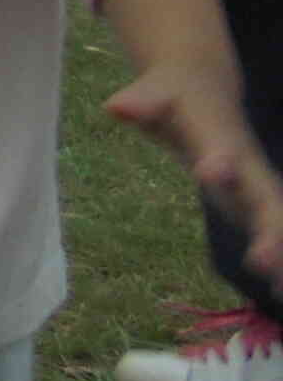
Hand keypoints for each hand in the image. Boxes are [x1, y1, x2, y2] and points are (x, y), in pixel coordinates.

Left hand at [106, 64, 282, 281]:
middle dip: (270, 230)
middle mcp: (247, 166)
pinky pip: (269, 232)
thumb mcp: (152, 92)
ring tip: (279, 292)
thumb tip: (115, 106)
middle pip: (266, 199)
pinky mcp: (251, 202)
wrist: (205, 87)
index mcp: (220, 137)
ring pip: (275, 222)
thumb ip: (139, 102)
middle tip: (260, 262)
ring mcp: (254, 187)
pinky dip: (277, 260)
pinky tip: (279, 293)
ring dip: (279, 254)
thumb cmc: (172, 93)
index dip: (220, 165)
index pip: (223, 151)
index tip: (212, 174)